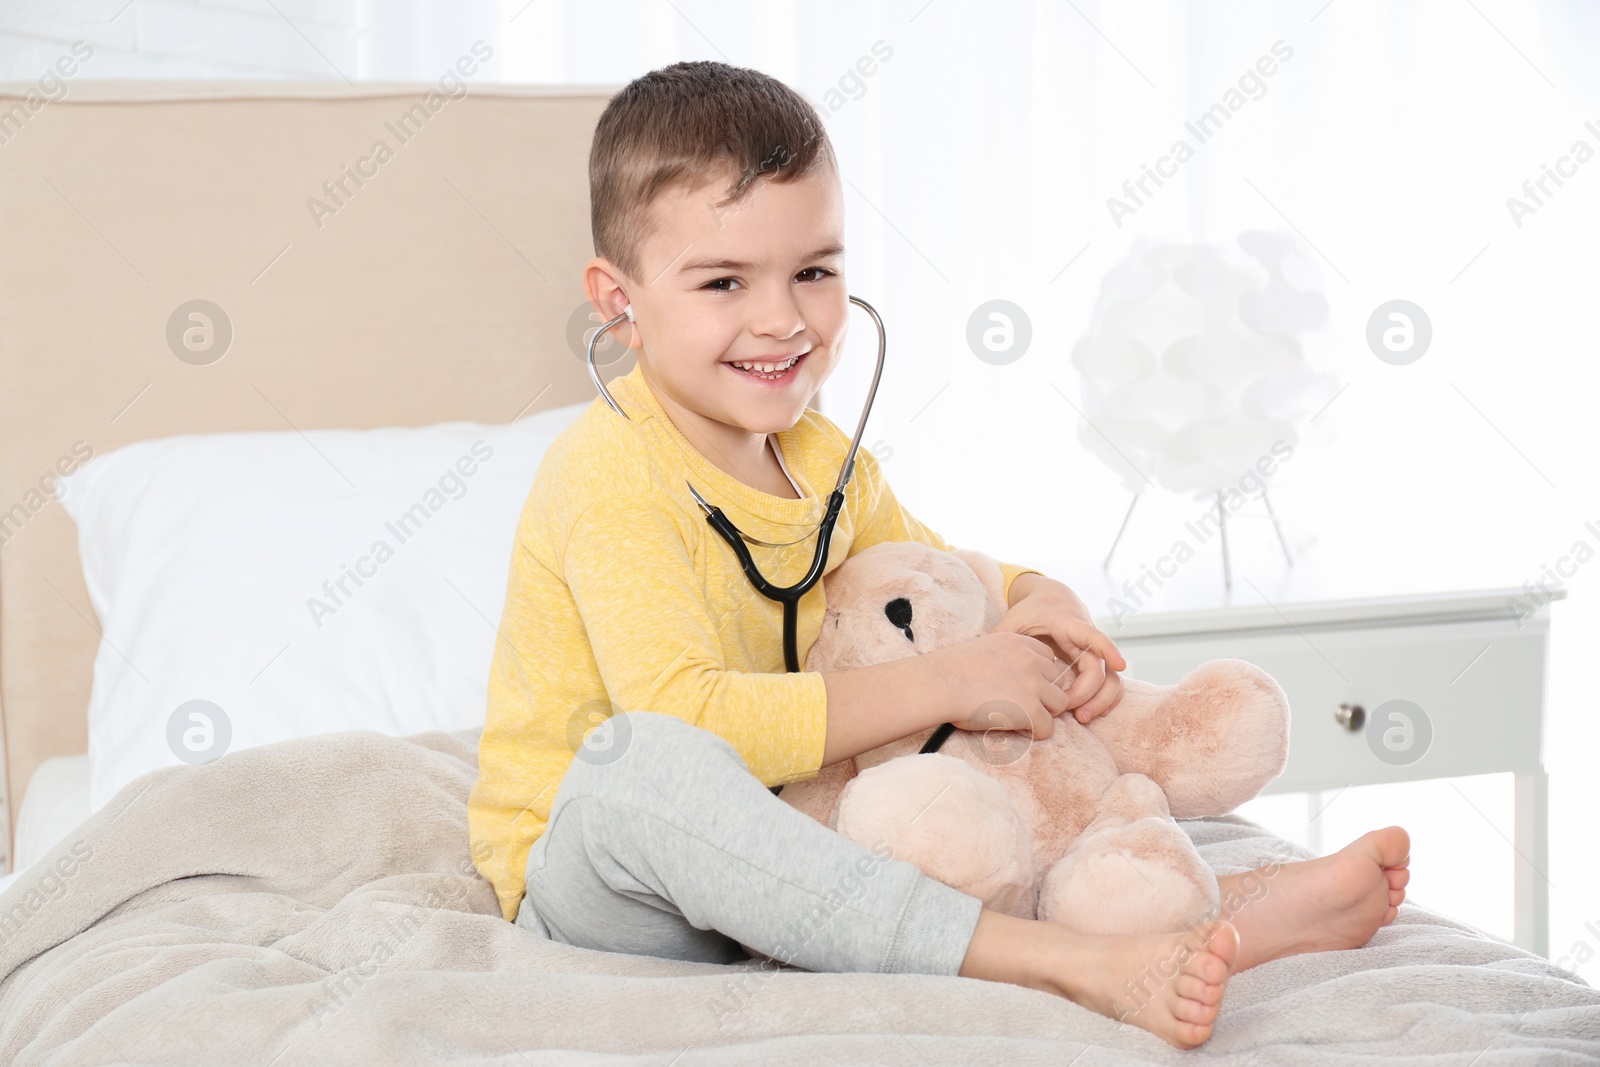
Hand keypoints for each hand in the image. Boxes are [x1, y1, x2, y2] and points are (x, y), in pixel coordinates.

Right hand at [934, 631, 1071, 738]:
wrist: (942, 683)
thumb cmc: (951, 671)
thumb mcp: (984, 650)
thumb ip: (1004, 658)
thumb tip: (1009, 678)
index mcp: (1019, 642)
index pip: (1048, 658)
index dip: (1038, 675)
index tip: (1021, 686)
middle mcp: (1031, 660)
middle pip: (1057, 680)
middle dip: (1044, 694)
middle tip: (1023, 705)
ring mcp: (1033, 685)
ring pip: (1060, 703)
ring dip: (1045, 713)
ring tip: (1023, 719)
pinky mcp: (1030, 710)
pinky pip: (1048, 728)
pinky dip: (1036, 733)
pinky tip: (1018, 730)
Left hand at [991, 580, 1125, 722]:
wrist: (1050, 600)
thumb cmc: (1030, 611)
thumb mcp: (1013, 620)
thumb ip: (1002, 637)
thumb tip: (985, 659)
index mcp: (1068, 623)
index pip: (1093, 635)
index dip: (1107, 649)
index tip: (1120, 664)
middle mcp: (1086, 639)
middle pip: (1099, 668)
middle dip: (1088, 693)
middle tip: (1068, 711)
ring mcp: (1092, 653)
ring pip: (1110, 679)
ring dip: (1100, 701)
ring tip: (1081, 718)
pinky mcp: (1091, 664)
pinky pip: (1106, 684)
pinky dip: (1102, 700)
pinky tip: (1088, 714)